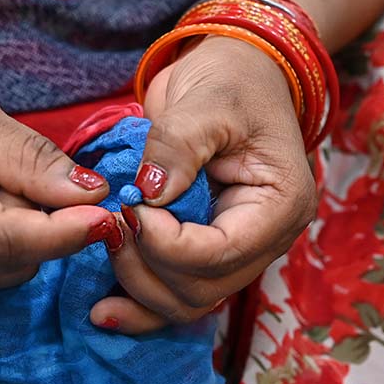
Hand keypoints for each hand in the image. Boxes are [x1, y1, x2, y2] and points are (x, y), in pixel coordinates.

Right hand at [0, 63, 116, 292]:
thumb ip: (33, 160)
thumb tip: (91, 196)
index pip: (2, 239)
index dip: (61, 233)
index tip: (106, 214)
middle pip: (10, 258)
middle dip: (37, 220)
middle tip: (12, 171)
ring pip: (8, 270)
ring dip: (20, 232)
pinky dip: (4, 244)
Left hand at [90, 36, 316, 333]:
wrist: (234, 73)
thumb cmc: (230, 80)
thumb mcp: (206, 102)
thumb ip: (177, 147)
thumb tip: (148, 195)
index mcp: (281, 204)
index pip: (222, 252)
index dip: (167, 243)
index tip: (129, 209)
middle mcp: (265, 239)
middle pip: (203, 289)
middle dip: (147, 266)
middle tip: (108, 226)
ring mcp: (237, 250)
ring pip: (187, 302)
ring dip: (138, 287)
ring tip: (102, 247)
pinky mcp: (206, 250)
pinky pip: (177, 293)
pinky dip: (140, 304)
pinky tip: (103, 311)